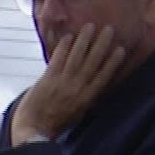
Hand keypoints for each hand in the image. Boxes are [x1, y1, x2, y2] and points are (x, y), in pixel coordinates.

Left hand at [11, 23, 127, 142]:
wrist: (35, 128)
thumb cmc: (56, 122)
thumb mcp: (79, 113)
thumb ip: (87, 97)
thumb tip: (95, 83)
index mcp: (87, 98)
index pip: (104, 76)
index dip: (113, 62)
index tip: (120, 49)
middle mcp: (77, 88)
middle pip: (93, 62)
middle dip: (101, 44)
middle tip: (109, 29)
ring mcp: (62, 82)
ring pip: (77, 56)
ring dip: (84, 40)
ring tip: (90, 27)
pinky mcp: (48, 78)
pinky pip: (58, 58)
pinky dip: (64, 46)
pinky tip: (69, 36)